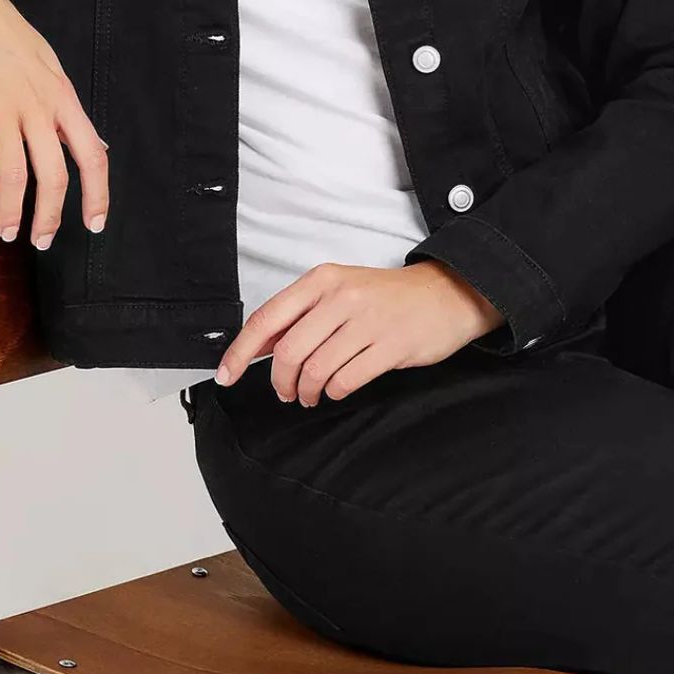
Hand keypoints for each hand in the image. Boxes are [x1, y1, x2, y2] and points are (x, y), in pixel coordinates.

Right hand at [0, 0, 109, 249]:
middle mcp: (37, 107)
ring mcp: (3, 108)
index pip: (92, 155)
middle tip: (41, 239)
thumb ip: (67, 111)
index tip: (95, 222)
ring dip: (12, 210)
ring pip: (15, 173)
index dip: (97, 194)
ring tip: (8, 229)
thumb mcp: (50, 68)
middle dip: (49, 216)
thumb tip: (92, 143)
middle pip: (53, 174)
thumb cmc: (5, 36)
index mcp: (62, 98)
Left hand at [214, 259, 506, 405]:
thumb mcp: (340, 290)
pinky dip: (334, 392)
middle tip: (285, 393)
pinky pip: (346, 380)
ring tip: (311, 394)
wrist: (447, 294)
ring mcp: (367, 321)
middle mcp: (341, 296)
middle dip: (279, 381)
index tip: (227, 375)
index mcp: (322, 279)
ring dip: (306, 391)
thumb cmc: (387, 296)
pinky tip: (337, 389)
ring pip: (315, 369)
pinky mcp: (391, 346)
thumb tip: (257, 347)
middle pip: (288, 351)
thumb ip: (300, 315)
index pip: (267, 318)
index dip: (241, 352)